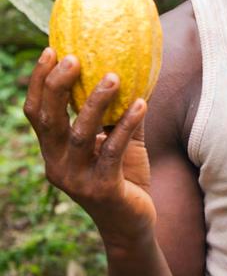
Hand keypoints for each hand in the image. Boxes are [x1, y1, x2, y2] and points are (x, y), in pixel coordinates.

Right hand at [23, 48, 155, 249]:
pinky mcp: (102, 189)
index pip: (37, 113)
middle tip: (74, 57)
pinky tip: (141, 104)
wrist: (133, 224)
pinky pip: (113, 151)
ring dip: (96, 102)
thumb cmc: (125, 178)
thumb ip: (120, 114)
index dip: (40, 82)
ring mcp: (77, 179)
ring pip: (79, 133)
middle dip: (58, 85)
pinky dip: (126, 125)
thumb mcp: (120, 142)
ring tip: (114, 76)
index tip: (51, 50)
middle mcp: (58, 164)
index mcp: (54, 151)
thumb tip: (136, 72)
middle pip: (49, 120)